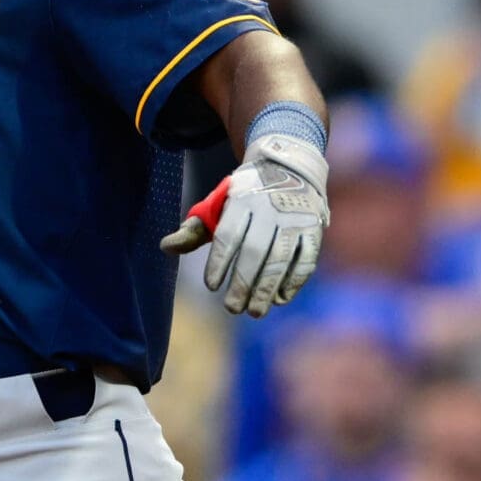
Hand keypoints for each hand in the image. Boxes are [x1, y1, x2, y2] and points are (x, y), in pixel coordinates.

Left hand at [160, 134, 326, 316]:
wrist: (288, 168)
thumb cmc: (244, 196)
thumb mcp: (217, 204)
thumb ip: (194, 229)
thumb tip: (166, 248)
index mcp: (242, 201)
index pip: (228, 236)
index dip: (219, 262)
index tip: (211, 286)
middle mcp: (270, 209)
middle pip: (255, 251)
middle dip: (243, 283)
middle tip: (231, 308)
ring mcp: (295, 219)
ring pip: (282, 259)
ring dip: (267, 288)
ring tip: (253, 311)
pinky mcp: (314, 229)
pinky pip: (306, 260)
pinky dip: (294, 281)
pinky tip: (279, 299)